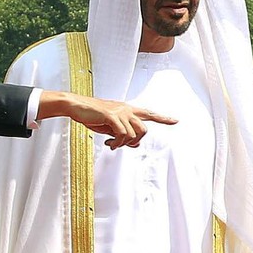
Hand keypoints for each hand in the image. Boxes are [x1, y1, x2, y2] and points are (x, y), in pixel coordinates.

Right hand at [38, 91, 176, 149]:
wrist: (77, 106)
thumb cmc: (92, 116)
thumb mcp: (110, 128)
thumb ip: (124, 135)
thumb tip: (136, 145)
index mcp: (128, 110)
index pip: (149, 113)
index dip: (163, 118)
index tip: (175, 121)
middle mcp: (127, 109)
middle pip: (144, 130)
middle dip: (135, 142)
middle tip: (120, 145)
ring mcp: (120, 112)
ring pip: (133, 135)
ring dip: (122, 144)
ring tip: (111, 144)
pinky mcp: (112, 116)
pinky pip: (122, 135)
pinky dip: (116, 143)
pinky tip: (108, 144)